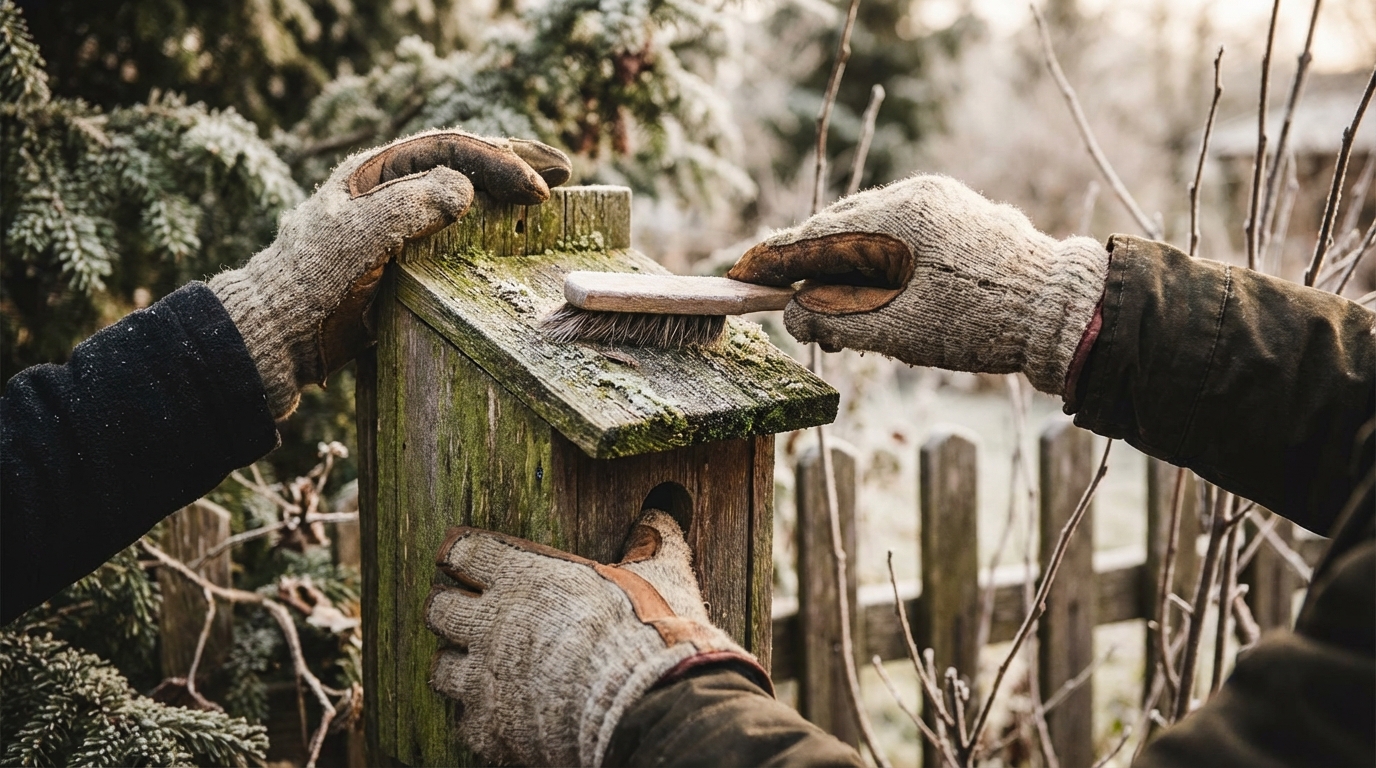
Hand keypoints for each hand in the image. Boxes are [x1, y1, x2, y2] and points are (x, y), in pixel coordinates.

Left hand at [209, 130, 571, 418]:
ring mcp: (400, 224)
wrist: (278, 335)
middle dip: (514, 162)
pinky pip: (458, 232)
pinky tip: (515, 237)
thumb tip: (464, 189)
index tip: (539, 191)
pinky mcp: (406, 259)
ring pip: (464, 193)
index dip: (500, 164)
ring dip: (507, 190)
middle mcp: (391, 189)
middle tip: (564, 171)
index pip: (451, 151)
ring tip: (550, 193)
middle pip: (463, 162)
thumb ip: (407, 209)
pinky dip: (492, 227)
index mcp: (376, 173)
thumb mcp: (356, 241)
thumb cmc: (310, 286)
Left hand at [425, 511, 768, 766]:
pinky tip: (506, 718)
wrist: (647, 706)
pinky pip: (467, 724)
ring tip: (482, 669)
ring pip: (441, 669)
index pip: (463, 552)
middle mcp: (492, 624)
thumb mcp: (658, 573)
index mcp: (524, 576)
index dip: (462, 555)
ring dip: (459, 666)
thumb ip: (652, 538)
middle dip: (450, 610)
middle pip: (437, 609)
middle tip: (473, 616)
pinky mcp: (493, 731)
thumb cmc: (650, 633)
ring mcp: (485, 681)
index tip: (465, 559)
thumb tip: (668, 501)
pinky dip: (484, 721)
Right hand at [727, 174, 1108, 394]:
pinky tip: (882, 296)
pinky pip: (902, 233)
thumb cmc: (979, 324)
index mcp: (894, 218)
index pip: (815, 237)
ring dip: (848, 268)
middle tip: (797, 309)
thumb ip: (833, 317)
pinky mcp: (961, 214)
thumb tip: (793, 311)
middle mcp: (914, 196)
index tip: (744, 275)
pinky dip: (881, 262)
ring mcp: (940, 201)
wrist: (1063, 311)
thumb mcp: (894, 330)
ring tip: (844, 316)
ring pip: (871, 231)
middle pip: (840, 229)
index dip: (775, 261)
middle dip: (813, 269)